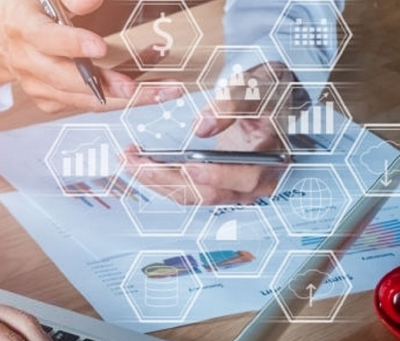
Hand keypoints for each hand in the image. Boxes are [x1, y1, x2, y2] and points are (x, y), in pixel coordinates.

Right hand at [0, 0, 179, 113]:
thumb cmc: (23, 12)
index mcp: (24, 29)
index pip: (49, 40)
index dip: (73, 44)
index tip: (99, 47)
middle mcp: (29, 62)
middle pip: (67, 79)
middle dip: (104, 85)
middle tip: (134, 86)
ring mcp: (37, 86)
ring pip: (80, 99)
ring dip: (121, 98)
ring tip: (158, 93)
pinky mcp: (48, 101)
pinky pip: (82, 105)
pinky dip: (112, 101)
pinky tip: (143, 93)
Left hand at [128, 64, 289, 204]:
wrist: (268, 96)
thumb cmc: (267, 90)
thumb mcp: (257, 87)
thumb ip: (233, 103)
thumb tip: (201, 126)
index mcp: (270, 161)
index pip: (243, 178)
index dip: (215, 176)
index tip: (189, 167)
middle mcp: (251, 183)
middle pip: (207, 193)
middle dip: (168, 179)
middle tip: (137, 163)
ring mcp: (230, 188)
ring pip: (190, 195)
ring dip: (157, 181)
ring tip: (128, 162)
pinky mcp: (212, 184)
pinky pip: (184, 189)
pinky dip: (160, 179)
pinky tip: (138, 164)